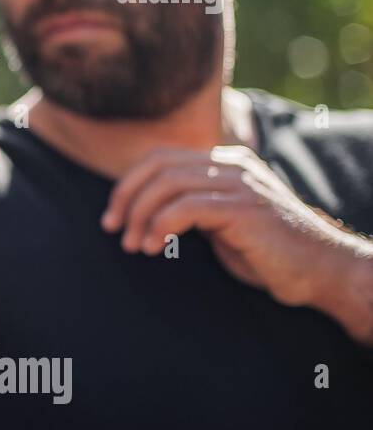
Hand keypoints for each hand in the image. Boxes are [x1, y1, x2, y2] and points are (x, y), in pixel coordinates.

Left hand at [102, 145, 372, 341]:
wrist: (318, 271)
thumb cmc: (264, 252)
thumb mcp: (218, 221)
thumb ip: (188, 206)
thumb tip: (140, 209)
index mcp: (222, 162)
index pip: (160, 157)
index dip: (128, 185)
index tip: (112, 217)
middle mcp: (231, 165)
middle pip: (158, 165)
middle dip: (126, 198)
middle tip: (112, 229)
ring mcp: (240, 184)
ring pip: (168, 184)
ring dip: (140, 216)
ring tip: (133, 245)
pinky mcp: (245, 209)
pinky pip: (188, 207)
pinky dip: (160, 226)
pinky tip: (154, 247)